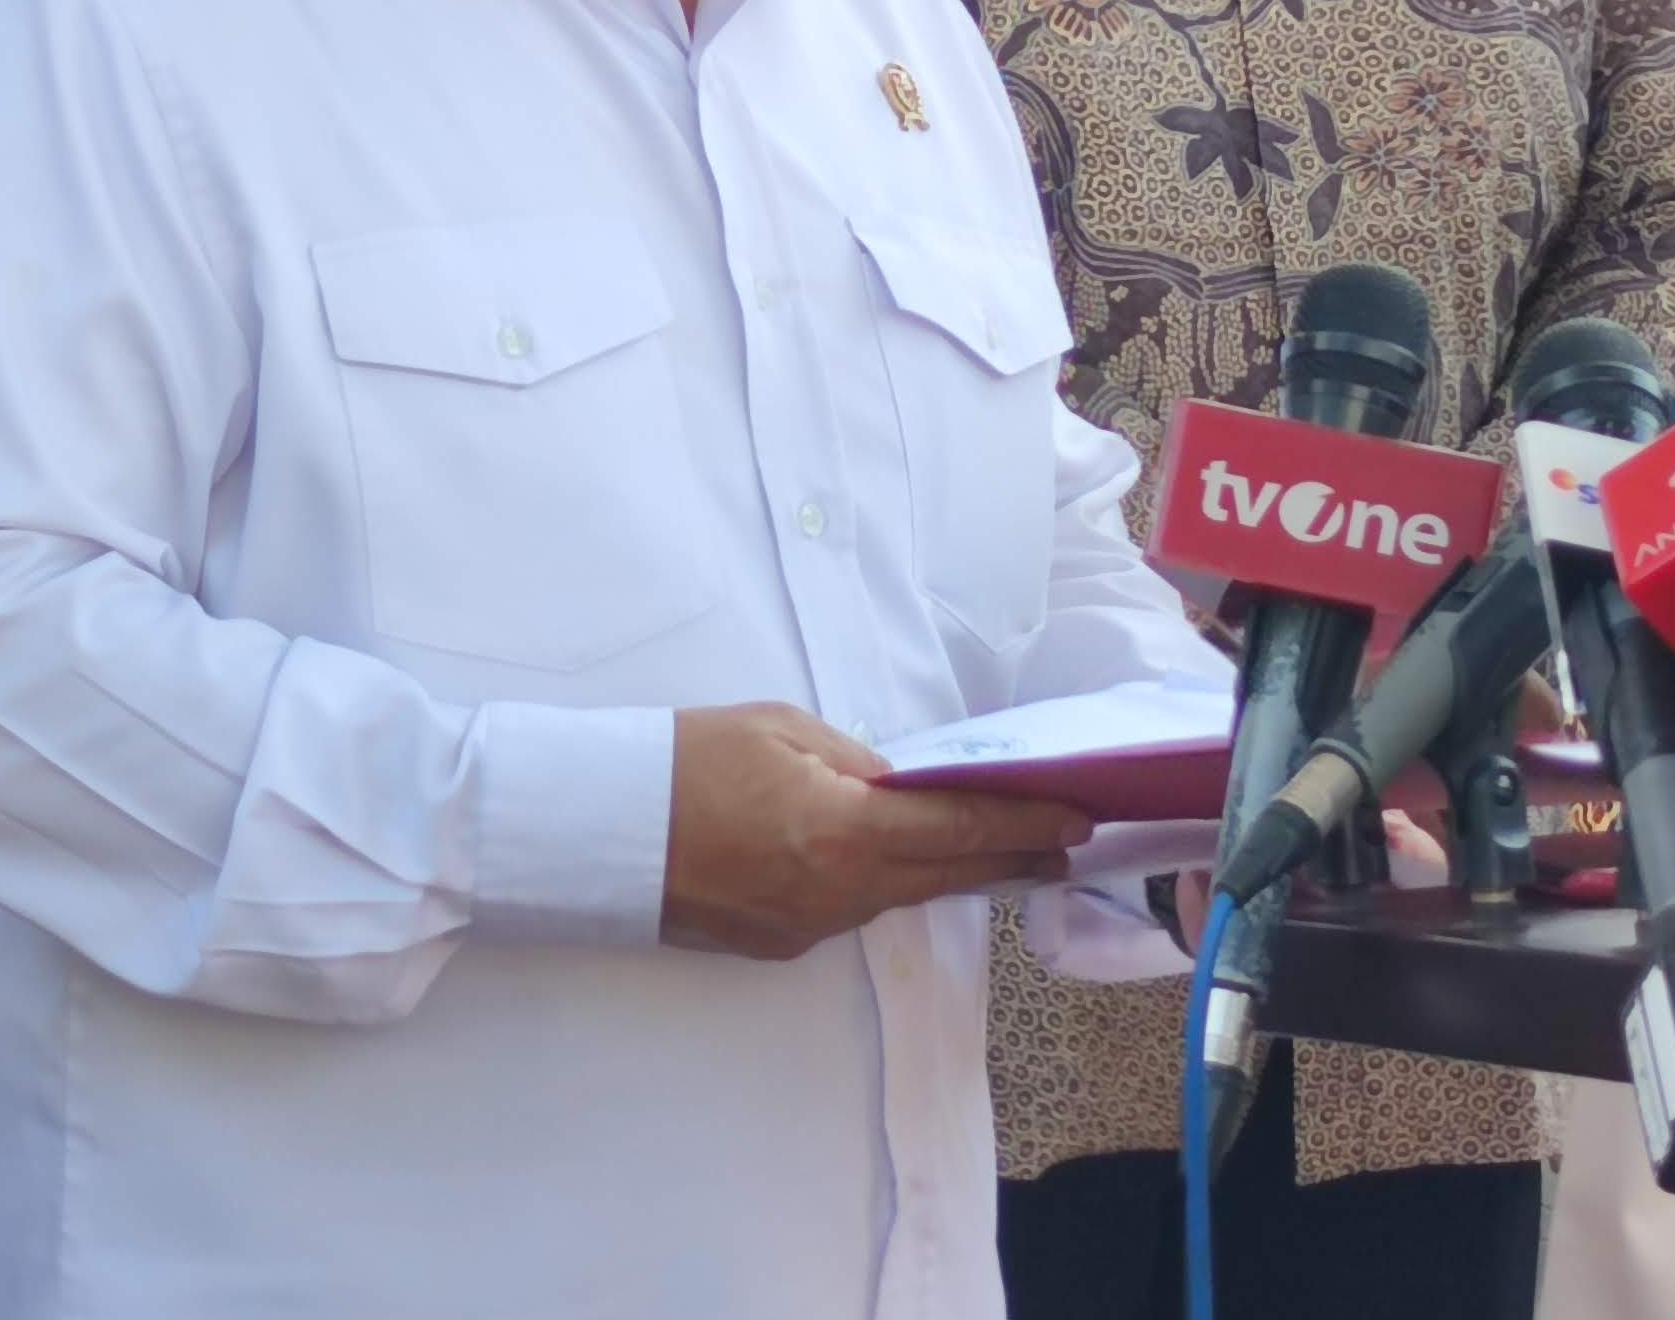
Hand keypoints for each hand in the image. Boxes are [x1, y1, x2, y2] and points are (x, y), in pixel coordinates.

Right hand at [661, 702, 1087, 960]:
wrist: (596, 831)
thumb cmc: (683, 760)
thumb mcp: (780, 730)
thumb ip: (856, 762)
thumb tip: (902, 786)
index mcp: (844, 831)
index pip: (960, 828)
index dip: (1025, 824)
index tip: (1077, 820)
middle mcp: (838, 892)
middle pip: (946, 875)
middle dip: (1010, 858)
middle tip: (1065, 847)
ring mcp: (809, 927)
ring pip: (898, 895)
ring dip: (947, 871)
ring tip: (996, 850)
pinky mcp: (779, 944)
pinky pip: (849, 909)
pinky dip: (878, 883)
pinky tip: (888, 862)